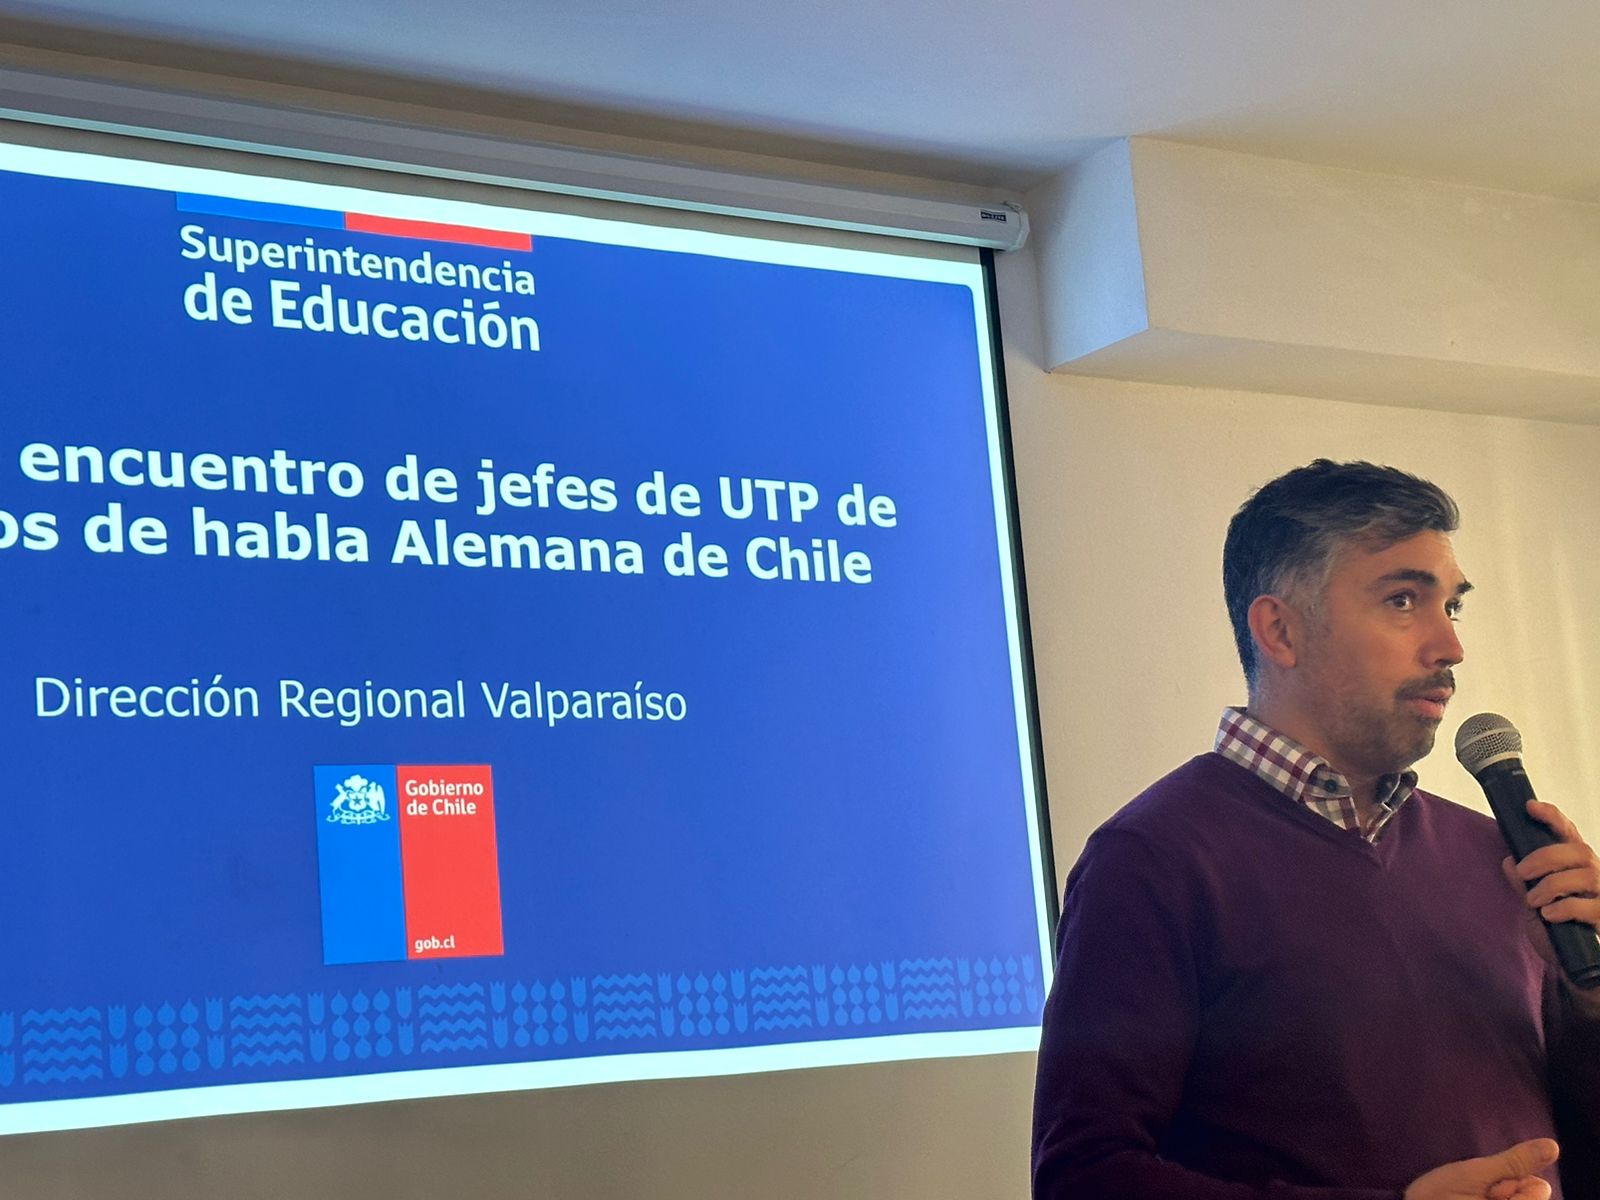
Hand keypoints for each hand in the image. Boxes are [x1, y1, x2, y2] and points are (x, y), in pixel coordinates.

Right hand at [1403, 1138, 1558, 1199]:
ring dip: (1494, 1197)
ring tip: (1468, 1199)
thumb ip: (1514, 1162)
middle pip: (1529, 1196)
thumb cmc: (1438, 1198)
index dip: (1512, 1181)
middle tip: (1474, 1193)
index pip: (1539, 1188)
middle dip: (1505, 1190)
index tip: (1486, 1187)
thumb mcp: (1474, 1174)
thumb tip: (1553, 1146)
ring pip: (1513, 1199)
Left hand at [1500, 800, 1599, 1009]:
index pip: (1568, 833)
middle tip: (1523, 872)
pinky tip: (1549, 915)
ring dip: (1551, 885)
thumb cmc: (1557, 929)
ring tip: (1534, 902)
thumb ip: (1523, 883)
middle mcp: (1594, 874)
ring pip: (1584, 875)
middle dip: (1545, 857)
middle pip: (1578, 850)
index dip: (1552, 817)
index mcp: (1575, 865)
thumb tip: (1509, 860)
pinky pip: (1587, 906)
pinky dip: (1563, 908)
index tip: (1529, 806)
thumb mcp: (1534, 904)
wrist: (1575, 967)